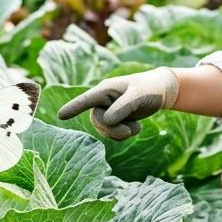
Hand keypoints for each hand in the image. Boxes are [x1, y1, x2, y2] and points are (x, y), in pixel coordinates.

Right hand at [55, 67, 178, 140]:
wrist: (161, 91)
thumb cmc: (150, 88)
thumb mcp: (138, 96)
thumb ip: (123, 107)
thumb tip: (106, 120)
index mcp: (105, 89)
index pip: (86, 100)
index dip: (73, 107)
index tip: (60, 115)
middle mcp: (103, 100)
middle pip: (97, 121)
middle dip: (113, 130)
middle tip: (131, 131)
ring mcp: (108, 110)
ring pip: (104, 130)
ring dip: (120, 133)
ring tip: (136, 127)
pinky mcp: (114, 119)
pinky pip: (112, 133)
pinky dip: (124, 134)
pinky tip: (136, 127)